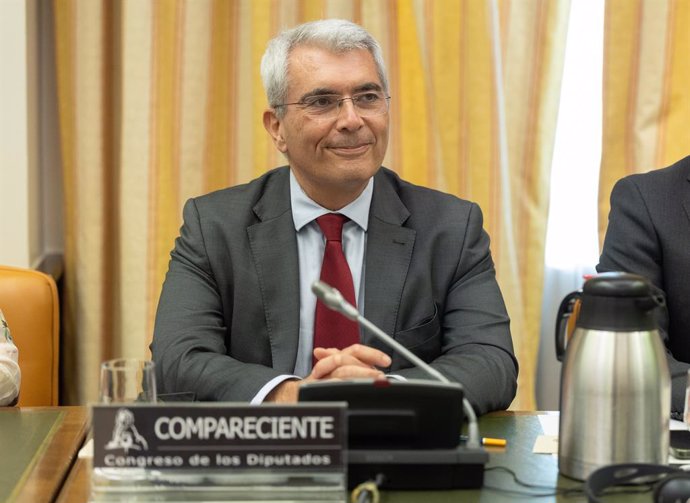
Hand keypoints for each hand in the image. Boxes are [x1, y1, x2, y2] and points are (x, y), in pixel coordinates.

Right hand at [264, 344, 391, 403]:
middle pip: (346, 359)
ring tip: (373, 380)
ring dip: (359, 374)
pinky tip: (352, 388)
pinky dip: (342, 385)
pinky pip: (329, 386)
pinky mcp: (311, 392)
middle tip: (380, 375)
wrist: (287, 401)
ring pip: (340, 371)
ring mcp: (318, 380)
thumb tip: (371, 364)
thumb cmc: (315, 389)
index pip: (353, 351)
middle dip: (365, 366)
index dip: (371, 353)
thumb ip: (347, 368)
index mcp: (332, 361)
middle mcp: (325, 368)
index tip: (386, 361)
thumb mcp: (331, 375)